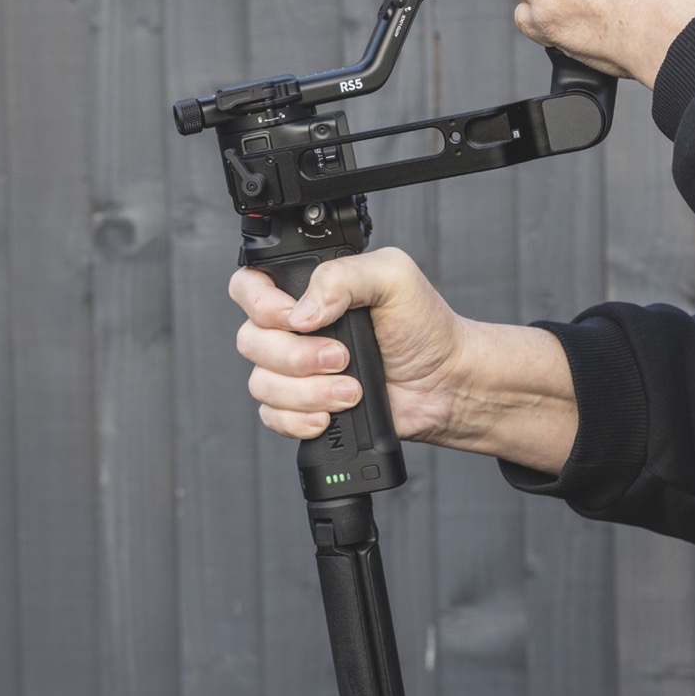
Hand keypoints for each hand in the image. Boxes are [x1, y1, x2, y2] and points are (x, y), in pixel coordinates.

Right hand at [229, 248, 577, 474]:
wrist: (447, 384)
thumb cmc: (425, 327)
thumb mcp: (392, 277)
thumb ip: (343, 276)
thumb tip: (301, 311)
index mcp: (306, 288)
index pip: (248, 286)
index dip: (259, 304)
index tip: (293, 317)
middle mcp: (293, 327)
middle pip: (251, 340)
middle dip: (296, 356)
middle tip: (342, 357)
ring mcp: (296, 369)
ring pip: (261, 383)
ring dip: (306, 392)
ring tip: (351, 390)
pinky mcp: (303, 406)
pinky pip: (272, 416)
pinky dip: (298, 419)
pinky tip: (330, 414)